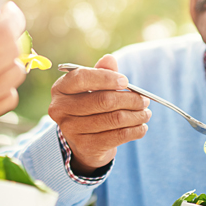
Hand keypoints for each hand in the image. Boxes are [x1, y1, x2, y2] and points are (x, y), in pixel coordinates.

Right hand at [48, 54, 150, 175]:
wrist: (83, 141)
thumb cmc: (89, 106)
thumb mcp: (92, 87)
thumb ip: (101, 72)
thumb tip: (109, 59)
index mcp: (60, 89)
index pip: (81, 78)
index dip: (106, 78)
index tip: (126, 81)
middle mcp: (60, 109)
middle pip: (102, 100)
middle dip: (129, 99)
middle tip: (144, 100)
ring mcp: (71, 130)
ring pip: (113, 119)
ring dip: (136, 115)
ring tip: (145, 113)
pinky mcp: (85, 146)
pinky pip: (117, 136)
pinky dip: (134, 130)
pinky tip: (142, 127)